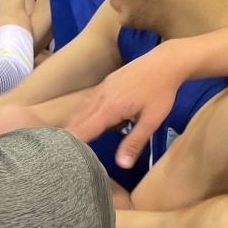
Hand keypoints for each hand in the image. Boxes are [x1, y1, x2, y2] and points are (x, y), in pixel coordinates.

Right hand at [66, 45, 183, 168]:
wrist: (165, 62)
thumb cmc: (161, 92)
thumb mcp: (151, 121)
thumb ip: (134, 143)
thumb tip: (122, 165)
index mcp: (109, 108)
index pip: (83, 129)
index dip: (72, 143)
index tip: (63, 157)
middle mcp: (100, 97)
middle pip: (76, 120)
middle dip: (68, 136)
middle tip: (62, 154)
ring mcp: (102, 88)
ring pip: (81, 110)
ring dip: (74, 125)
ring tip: (70, 142)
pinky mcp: (106, 83)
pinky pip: (89, 102)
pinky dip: (83, 115)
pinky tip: (89, 123)